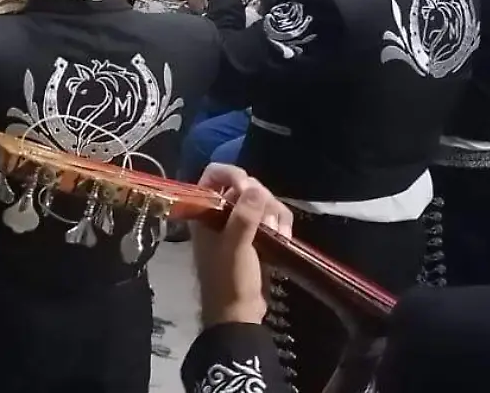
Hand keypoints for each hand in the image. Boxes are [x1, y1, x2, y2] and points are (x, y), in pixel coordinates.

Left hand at [193, 164, 292, 326]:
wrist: (239, 315)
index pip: (215, 174)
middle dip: (261, 200)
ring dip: (274, 214)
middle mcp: (221, 213)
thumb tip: (257, 188)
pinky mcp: (258, 235)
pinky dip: (281, 223)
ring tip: (277, 234)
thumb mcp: (235, 247)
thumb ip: (243, 216)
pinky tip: (284, 237)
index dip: (233, 175)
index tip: (249, 190)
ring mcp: (240, 223)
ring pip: (262, 200)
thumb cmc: (229, 280)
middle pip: (245, 185)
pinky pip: (273, 216)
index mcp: (205, 211)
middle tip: (267, 222)